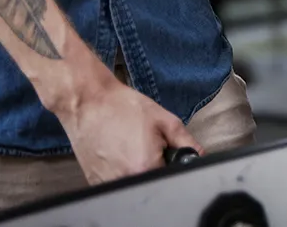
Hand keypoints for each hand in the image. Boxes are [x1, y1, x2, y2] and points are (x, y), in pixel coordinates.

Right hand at [46, 65, 199, 184]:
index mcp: (145, 167)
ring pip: (134, 183)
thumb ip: (186, 141)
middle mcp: (125, 180)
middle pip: (151, 182)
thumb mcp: (163, 120)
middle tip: (145, 145)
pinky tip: (118, 152)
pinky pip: (117, 183)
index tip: (166, 152)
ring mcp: (107, 184)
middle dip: (155, 166)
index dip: (171, 164)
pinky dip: (122, 170)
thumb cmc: (122, 107)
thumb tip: (198, 155)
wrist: (88, 102)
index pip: (170, 177)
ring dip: (137, 169)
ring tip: (130, 147)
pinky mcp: (95, 183)